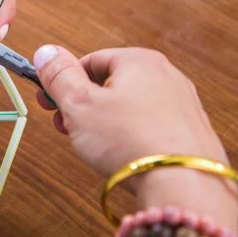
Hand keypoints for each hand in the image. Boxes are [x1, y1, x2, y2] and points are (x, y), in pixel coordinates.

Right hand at [33, 45, 237, 230]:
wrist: (183, 185)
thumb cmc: (129, 140)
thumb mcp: (80, 104)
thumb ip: (59, 75)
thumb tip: (47, 51)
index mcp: (139, 60)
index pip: (90, 61)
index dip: (64, 82)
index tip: (50, 102)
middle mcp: (166, 75)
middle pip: (111, 84)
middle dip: (83, 106)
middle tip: (66, 127)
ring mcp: (182, 104)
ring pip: (130, 107)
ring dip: (104, 123)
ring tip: (91, 146)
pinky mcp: (190, 131)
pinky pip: (150, 126)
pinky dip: (131, 137)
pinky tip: (122, 156)